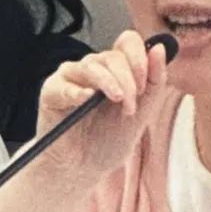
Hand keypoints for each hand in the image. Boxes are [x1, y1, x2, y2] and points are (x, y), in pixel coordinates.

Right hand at [34, 30, 172, 182]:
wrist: (83, 168)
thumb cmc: (108, 141)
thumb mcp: (142, 113)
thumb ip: (155, 82)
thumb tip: (159, 48)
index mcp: (116, 70)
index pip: (128, 43)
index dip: (139, 58)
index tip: (144, 86)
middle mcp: (94, 68)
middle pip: (113, 56)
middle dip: (128, 81)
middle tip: (130, 106)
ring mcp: (72, 77)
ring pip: (92, 65)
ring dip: (109, 83)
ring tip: (116, 103)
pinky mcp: (52, 91)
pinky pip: (64, 83)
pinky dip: (78, 91)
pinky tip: (86, 100)